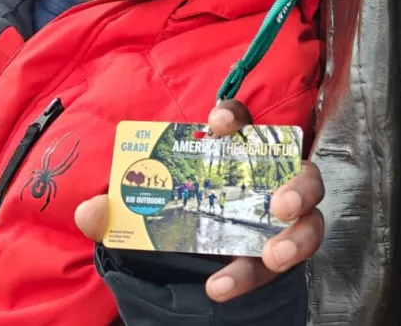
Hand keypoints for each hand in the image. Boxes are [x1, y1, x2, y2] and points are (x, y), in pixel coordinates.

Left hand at [74, 102, 324, 304]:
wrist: (183, 262)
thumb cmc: (174, 214)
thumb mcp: (141, 209)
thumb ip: (116, 207)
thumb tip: (89, 209)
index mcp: (235, 153)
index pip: (244, 122)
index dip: (235, 117)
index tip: (217, 123)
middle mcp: (269, 180)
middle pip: (300, 170)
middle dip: (298, 184)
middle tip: (280, 202)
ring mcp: (280, 219)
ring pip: (311, 220)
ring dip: (298, 236)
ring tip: (275, 254)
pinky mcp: (279, 252)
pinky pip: (284, 261)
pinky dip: (252, 273)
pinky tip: (222, 284)